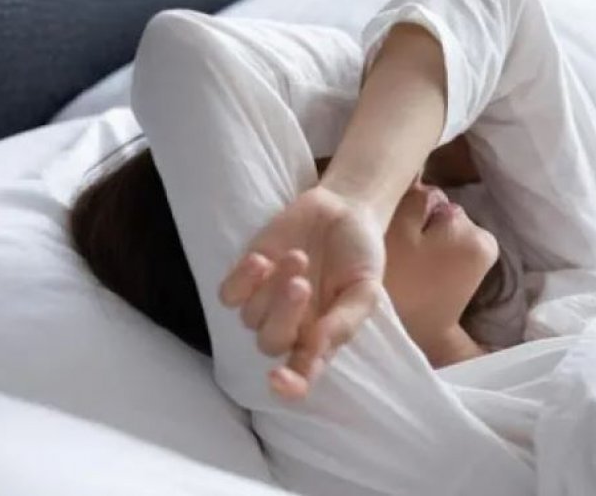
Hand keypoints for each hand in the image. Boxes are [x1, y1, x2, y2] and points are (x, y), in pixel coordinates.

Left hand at [219, 186, 385, 398]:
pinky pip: (229, 294)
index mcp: (322, 338)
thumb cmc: (359, 254)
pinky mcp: (248, 277)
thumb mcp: (366, 287)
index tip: (279, 379)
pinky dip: (242, 280)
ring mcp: (267, 303)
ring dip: (272, 288)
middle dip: (283, 315)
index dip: (289, 385)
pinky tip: (263, 260)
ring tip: (299, 256)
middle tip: (302, 282)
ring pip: (250, 317)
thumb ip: (345, 321)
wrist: (344, 209)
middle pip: (270, 342)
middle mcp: (292, 327)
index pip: (302, 375)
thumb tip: (317, 349)